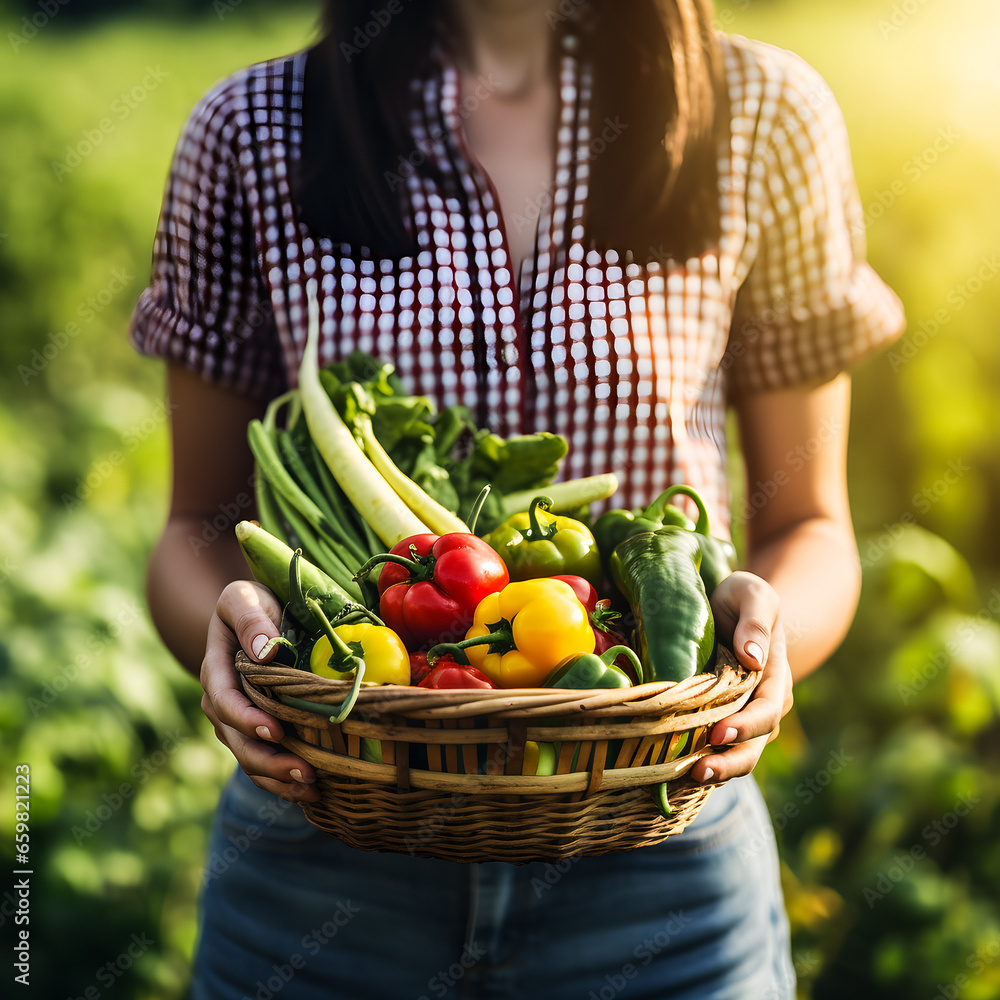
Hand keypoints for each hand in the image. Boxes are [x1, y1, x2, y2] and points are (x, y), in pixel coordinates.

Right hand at [200, 580, 319, 802]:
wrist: (254, 612)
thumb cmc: (251, 601)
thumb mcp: (244, 597)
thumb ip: (250, 620)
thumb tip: (265, 651)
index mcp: (216, 668)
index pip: (224, 701)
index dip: (246, 719)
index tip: (275, 732)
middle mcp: (220, 699)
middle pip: (236, 739)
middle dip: (267, 760)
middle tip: (305, 771)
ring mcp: (236, 718)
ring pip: (248, 756)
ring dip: (277, 777)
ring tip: (312, 788)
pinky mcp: (256, 728)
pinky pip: (262, 759)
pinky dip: (282, 778)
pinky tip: (311, 790)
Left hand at [689, 571, 793, 783]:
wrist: (730, 607)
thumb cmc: (742, 598)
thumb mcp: (752, 594)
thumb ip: (756, 620)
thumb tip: (754, 658)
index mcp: (774, 680)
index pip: (765, 712)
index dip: (745, 727)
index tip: (718, 733)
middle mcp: (759, 706)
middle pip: (751, 746)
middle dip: (728, 764)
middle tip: (698, 772)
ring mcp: (738, 717)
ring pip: (731, 754)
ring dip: (711, 769)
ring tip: (681, 778)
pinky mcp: (713, 719)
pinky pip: (708, 747)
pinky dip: (693, 758)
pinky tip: (668, 769)